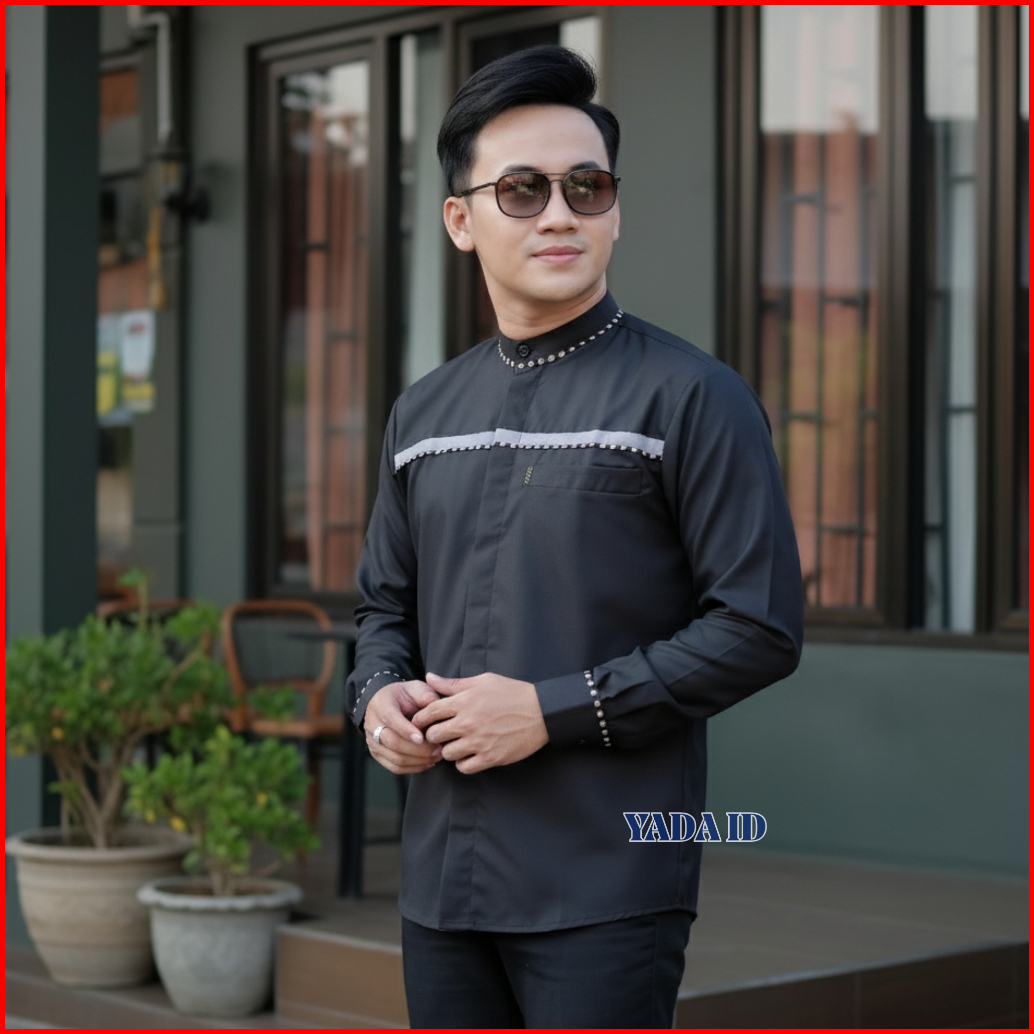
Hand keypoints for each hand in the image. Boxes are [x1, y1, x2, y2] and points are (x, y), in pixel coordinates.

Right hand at [365, 680, 442, 774]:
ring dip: (419, 760)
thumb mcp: (415, 688)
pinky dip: (414, 768)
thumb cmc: (404, 696)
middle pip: (393, 742)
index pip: (391, 719)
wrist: (386, 704)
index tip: (422, 737)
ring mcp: (373, 742)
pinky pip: (395, 768)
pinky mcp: (378, 755)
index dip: (406, 730)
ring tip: (437, 756)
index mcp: (381, 705)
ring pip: (395, 758)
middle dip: (418, 749)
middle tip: (438, 749)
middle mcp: (373, 724)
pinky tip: (428, 762)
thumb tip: (437, 706)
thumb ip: (426, 695)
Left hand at [412, 672, 548, 774]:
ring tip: (457, 744)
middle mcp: (468, 723)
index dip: (421, 718)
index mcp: (464, 702)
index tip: (421, 722)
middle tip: (441, 734)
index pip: (429, 712)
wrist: (541, 711)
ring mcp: (478, 742)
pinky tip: (469, 754)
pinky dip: (463, 763)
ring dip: (449, 750)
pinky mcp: (490, 757)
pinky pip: (464, 767)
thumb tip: (429, 677)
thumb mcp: (483, 681)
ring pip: (447, 753)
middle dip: (434, 735)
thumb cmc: (512, 693)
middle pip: (434, 735)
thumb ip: (453, 683)